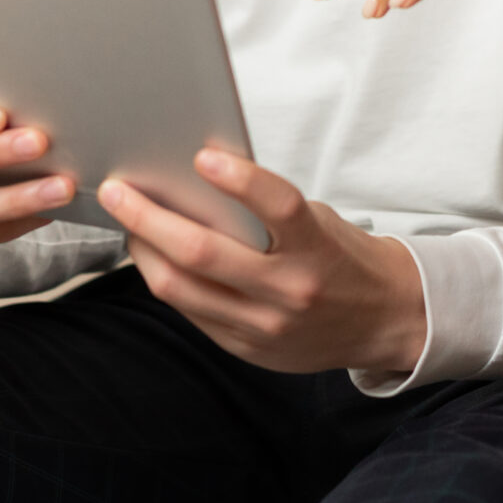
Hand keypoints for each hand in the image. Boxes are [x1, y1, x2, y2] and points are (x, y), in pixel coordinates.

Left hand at [100, 152, 426, 375]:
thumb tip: (199, 180)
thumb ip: (267, 211)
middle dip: (150, 218)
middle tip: (119, 190)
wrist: (384, 321)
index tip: (202, 154)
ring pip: (181, 288)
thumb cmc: (344, 257)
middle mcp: (290, 291)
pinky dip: (166, 278)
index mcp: (318, 249)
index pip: (279, 207)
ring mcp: (265, 326)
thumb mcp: (319, 224)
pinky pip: (191, 311)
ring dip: (143, 250)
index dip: (240, 179)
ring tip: (127, 221)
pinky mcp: (246, 348)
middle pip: (204, 253)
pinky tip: (153, 255)